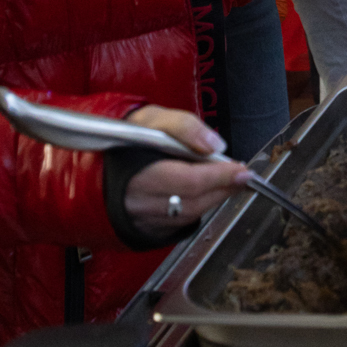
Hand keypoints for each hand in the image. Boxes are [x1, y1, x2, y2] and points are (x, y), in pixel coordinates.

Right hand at [124, 105, 250, 233]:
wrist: (102, 162)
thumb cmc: (130, 136)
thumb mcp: (152, 117)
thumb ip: (185, 126)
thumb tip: (214, 144)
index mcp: (135, 169)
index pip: (187, 180)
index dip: (218, 177)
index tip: (241, 170)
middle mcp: (136, 200)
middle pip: (191, 201)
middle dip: (222, 188)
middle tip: (243, 176)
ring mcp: (140, 218)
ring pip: (187, 214)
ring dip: (214, 199)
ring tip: (232, 181)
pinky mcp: (145, 229)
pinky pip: (178, 223)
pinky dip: (198, 208)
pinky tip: (210, 194)